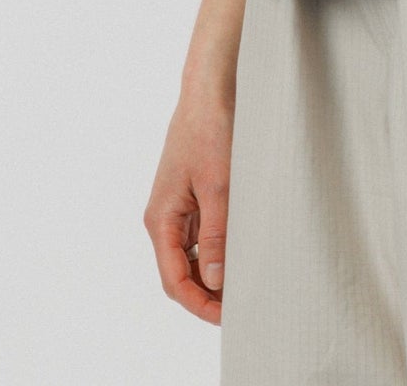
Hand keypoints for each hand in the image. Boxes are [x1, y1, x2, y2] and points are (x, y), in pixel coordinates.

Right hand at [143, 86, 234, 324]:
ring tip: (245, 282)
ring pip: (193, 255)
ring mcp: (179, 207)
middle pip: (181, 272)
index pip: (174, 280)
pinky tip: (241, 250)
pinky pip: (203, 233)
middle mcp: (165, 217)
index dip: (198, 304)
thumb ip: (216, 234)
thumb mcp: (218, 185)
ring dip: (213, 272)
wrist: (211, 88)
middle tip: (241, 305)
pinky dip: (219, 248)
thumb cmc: (210, 129)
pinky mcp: (193, 195)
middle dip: (207, 293)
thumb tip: (214, 280)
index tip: (226, 317)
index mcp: (161, 219)